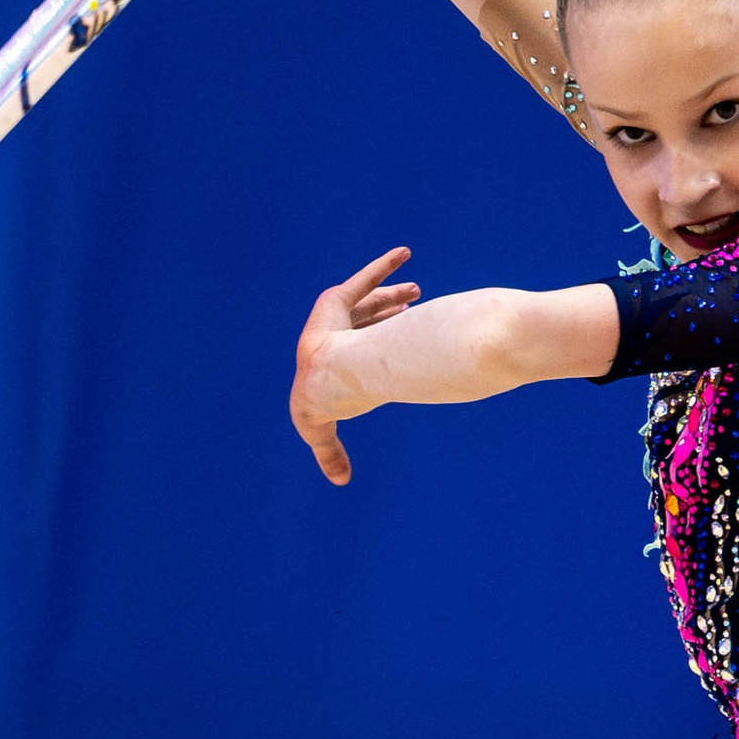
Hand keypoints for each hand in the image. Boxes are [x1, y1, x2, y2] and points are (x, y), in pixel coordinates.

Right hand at [290, 249, 420, 483]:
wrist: (320, 383)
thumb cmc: (325, 406)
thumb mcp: (325, 432)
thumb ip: (331, 455)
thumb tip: (340, 484)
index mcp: (341, 363)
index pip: (364, 343)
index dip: (381, 332)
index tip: (405, 321)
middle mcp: (339, 337)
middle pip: (368, 318)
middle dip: (389, 308)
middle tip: (416, 300)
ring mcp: (335, 317)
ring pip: (368, 299)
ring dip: (392, 292)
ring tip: (418, 287)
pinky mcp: (333, 300)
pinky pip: (365, 278)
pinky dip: (384, 265)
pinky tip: (404, 254)